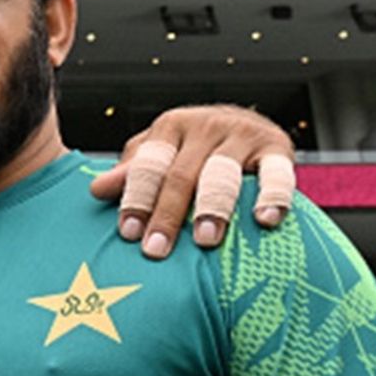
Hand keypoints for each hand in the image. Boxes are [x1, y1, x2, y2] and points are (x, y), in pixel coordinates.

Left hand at [89, 104, 295, 258]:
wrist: (248, 126)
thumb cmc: (192, 152)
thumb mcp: (160, 155)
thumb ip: (133, 173)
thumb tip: (97, 190)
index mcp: (171, 126)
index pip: (149, 165)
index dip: (137, 199)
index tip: (127, 233)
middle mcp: (206, 125)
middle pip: (182, 174)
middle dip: (167, 214)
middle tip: (156, 250)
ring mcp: (244, 133)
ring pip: (223, 173)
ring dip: (212, 208)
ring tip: (204, 241)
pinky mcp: (279, 147)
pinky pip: (277, 173)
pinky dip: (272, 196)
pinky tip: (264, 220)